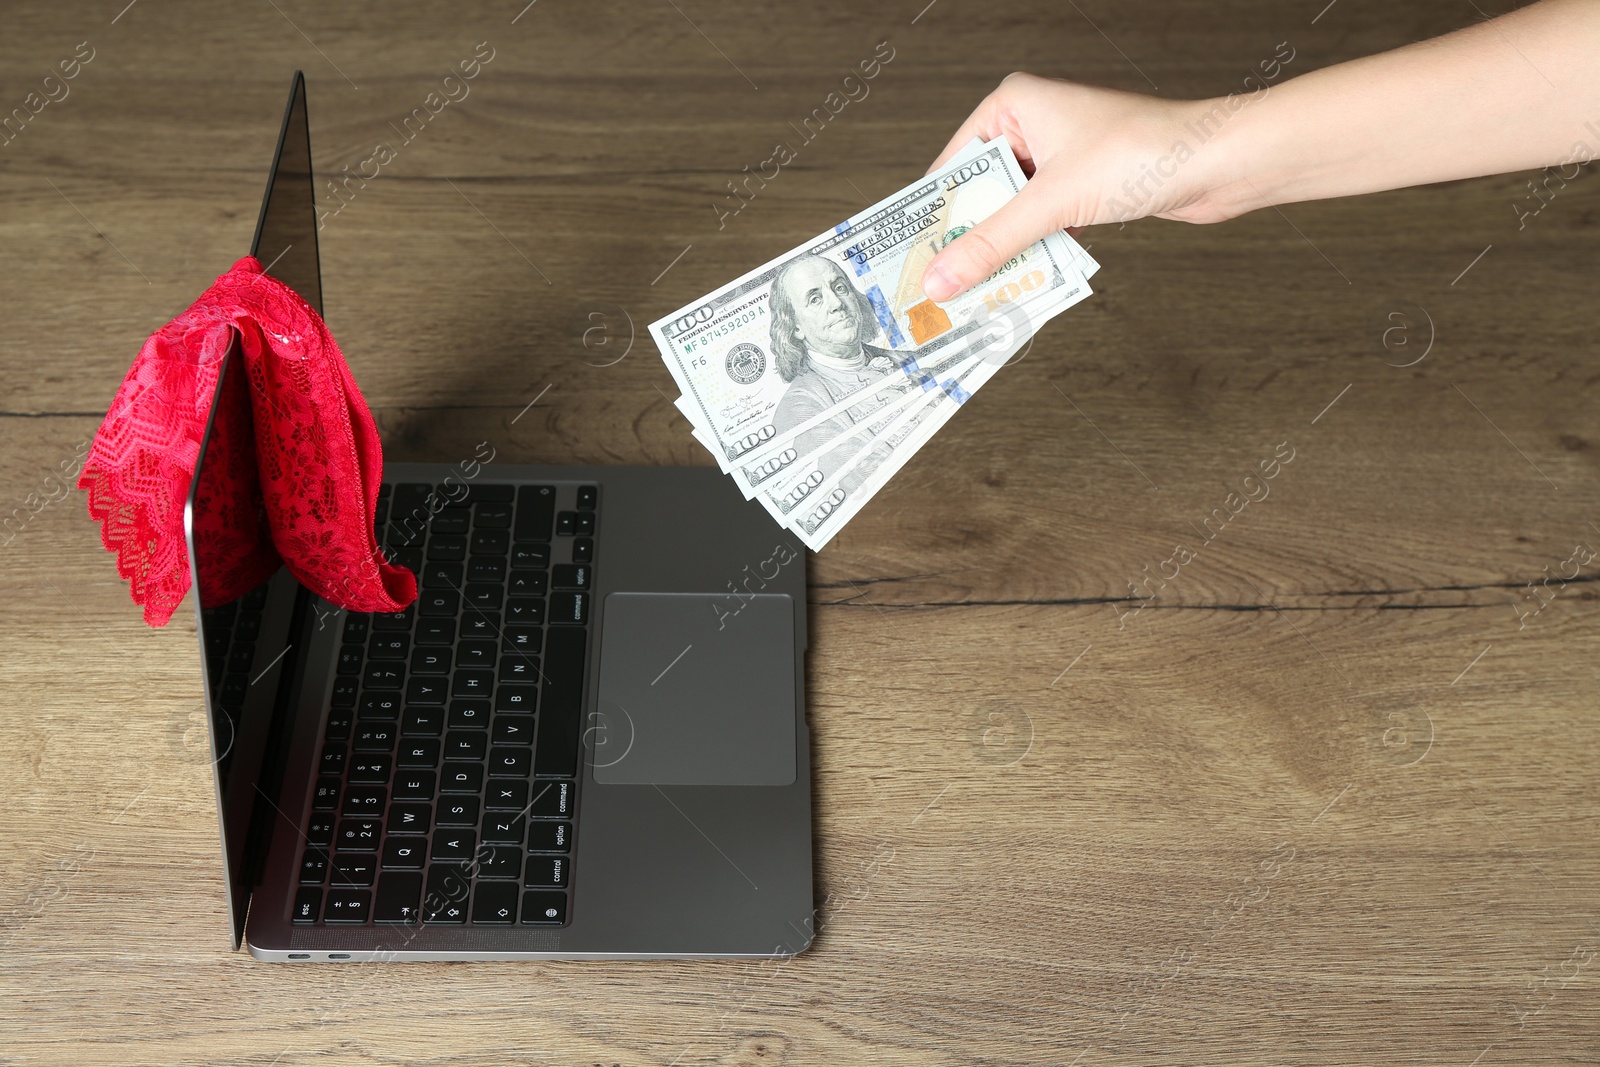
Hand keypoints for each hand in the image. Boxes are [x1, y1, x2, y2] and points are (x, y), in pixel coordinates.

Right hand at [921, 73, 1231, 301]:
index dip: (933, 215)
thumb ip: (993, 244)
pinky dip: (1033, 252)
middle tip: (941, 286)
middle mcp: (1033, 126)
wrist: (1218, 163)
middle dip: (967, 241)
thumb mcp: (1053, 202)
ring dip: (1002, 253)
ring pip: (1012, 214)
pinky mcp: (1082, 187)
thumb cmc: (1145, 152)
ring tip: (977, 292)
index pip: (954, 166)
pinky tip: (1022, 282)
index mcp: (1014, 105)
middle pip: (981, 194)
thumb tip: (942, 278)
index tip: (912, 258)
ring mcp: (1059, 158)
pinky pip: (1041, 225)